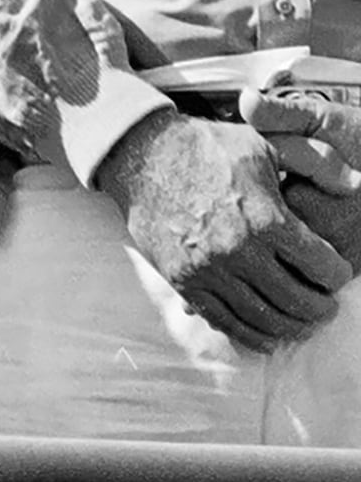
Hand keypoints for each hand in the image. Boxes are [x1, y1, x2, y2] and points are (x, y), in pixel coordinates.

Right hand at [95, 108, 351, 350]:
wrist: (142, 157)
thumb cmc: (207, 147)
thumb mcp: (264, 144)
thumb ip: (313, 162)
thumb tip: (356, 181)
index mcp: (266, 218)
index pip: (321, 266)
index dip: (337, 275)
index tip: (337, 274)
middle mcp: (240, 250)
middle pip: (297, 301)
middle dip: (320, 309)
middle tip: (326, 306)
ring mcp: (210, 271)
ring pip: (264, 319)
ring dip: (291, 328)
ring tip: (302, 323)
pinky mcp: (186, 283)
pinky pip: (226, 323)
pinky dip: (252, 336)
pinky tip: (267, 335)